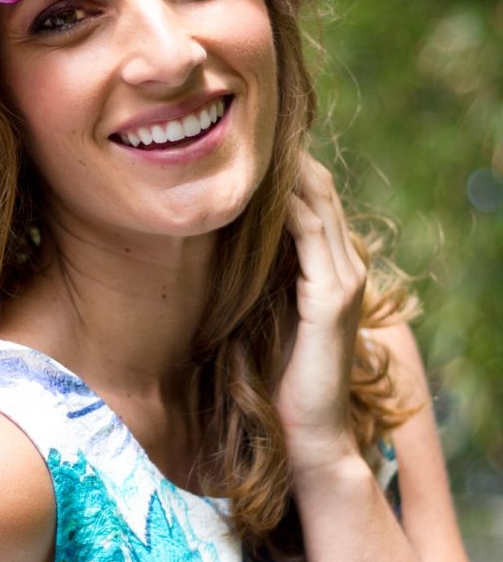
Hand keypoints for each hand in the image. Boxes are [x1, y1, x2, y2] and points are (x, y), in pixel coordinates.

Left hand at [274, 153, 366, 480]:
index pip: (312, 197)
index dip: (283, 166)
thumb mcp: (262, 311)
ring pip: (317, 202)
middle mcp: (345, 265)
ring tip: (248, 143)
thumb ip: (256, 274)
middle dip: (284, 156)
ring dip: (284, 171)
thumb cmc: (276, 377)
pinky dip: (286, 206)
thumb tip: (216, 238)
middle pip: (318, 188)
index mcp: (330, 267)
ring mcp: (343, 279)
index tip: (243, 141)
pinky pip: (310, 234)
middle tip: (244, 128)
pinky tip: (256, 188)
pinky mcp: (332, 298)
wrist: (307, 434)